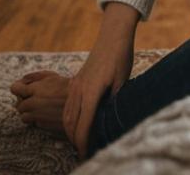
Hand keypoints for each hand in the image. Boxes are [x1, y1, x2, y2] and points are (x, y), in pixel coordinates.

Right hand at [63, 3, 137, 158]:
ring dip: (71, 131)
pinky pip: (68, 105)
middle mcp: (79, 90)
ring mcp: (75, 85)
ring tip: (81, 142)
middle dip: (75, 140)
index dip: (83, 143)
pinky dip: (70, 119)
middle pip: (71, 123)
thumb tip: (110, 121)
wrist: (113, 36)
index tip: (86, 154)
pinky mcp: (76, 82)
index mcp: (91, 92)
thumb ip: (114, 102)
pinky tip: (77, 124)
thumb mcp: (122, 81)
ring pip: (66, 115)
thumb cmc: (121, 57)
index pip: (83, 125)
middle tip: (84, 152)